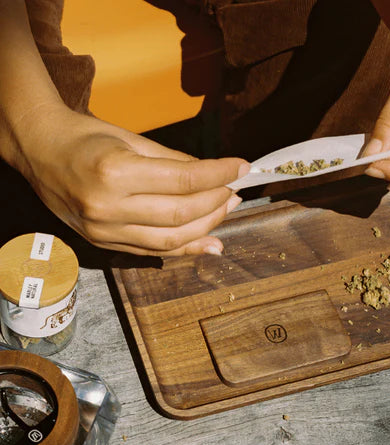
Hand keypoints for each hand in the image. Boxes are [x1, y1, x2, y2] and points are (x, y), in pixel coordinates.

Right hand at [17, 106, 249, 255]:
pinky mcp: (104, 243)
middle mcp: (108, 207)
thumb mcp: (131, 139)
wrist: (39, 151)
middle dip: (216, 203)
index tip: (240, 167)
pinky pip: (154, 251)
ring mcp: (104, 231)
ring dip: (207, 227)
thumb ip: (173, 161)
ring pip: (171, 240)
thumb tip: (212, 175)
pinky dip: (186, 248)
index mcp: (114, 172)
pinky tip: (210, 242)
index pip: (182, 180)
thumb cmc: (85, 137)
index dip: (218, 175)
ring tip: (226, 209)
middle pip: (180, 214)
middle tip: (235, 190)